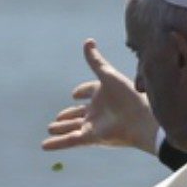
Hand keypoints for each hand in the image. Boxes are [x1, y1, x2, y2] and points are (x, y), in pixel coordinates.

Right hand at [42, 40, 158, 155]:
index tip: (75, 93)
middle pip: (79, 114)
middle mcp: (98, 111)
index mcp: (103, 95)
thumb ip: (95, 61)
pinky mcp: (91, 137)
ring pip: (73, 127)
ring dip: (61, 129)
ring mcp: (93, 125)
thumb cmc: (129, 96)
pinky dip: (57, 143)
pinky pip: (70, 140)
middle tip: (57, 119)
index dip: (83, 91)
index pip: (90, 92)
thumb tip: (88, 41)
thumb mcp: (108, 75)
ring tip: (50, 128)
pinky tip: (44, 145)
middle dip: (68, 116)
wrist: (142, 120)